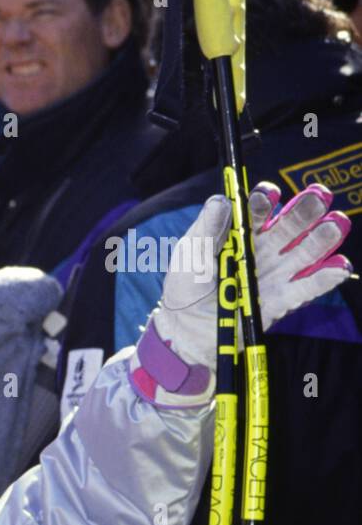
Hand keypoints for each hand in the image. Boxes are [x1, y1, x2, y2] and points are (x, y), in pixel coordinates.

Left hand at [134, 183, 350, 406]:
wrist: (185, 330)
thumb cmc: (186, 287)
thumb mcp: (190, 255)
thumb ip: (206, 229)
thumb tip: (221, 200)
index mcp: (240, 234)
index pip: (258, 212)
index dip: (265, 201)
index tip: (267, 196)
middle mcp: (263, 250)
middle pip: (288, 227)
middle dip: (304, 211)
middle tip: (319, 195)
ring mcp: (275, 274)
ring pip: (303, 253)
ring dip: (322, 238)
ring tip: (337, 224)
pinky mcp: (280, 301)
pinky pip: (305, 288)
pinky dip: (324, 278)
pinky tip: (339, 265)